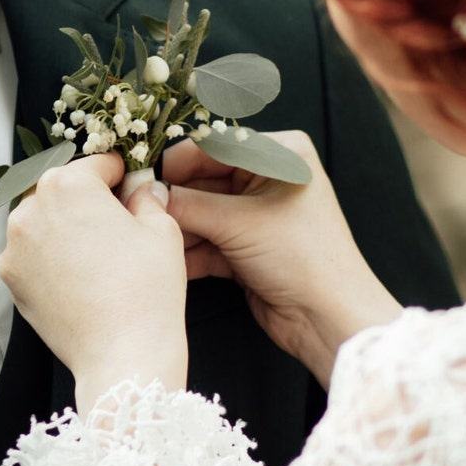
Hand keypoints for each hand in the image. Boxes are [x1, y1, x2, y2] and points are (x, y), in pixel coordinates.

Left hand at [0, 154, 187, 410]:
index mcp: (68, 184)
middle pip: (62, 189)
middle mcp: (31, 207)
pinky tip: (77, 275)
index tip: (131, 189)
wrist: (122, 355)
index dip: (120, 176)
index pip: (96, 164)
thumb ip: (146, 198)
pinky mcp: (11, 277)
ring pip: (42, 219)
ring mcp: (14, 245)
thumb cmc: (147, 289)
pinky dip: (50, 255)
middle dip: (87, 199)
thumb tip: (140, 189)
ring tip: (95, 252)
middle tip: (116, 223)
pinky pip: (31, 252)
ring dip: (64, 225)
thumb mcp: (162, 230)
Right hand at [161, 133, 400, 385]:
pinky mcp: (247, 246)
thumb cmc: (302, 258)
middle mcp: (269, 178)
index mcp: (280, 154)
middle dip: (174, 198)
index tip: (140, 172)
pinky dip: (189, 250)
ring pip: (203, 212)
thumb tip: (144, 191)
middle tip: (136, 207)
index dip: (176, 161)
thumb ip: (188, 205)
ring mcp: (258, 213)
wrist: (329, 319)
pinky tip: (164, 260)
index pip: (215, 146)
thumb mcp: (239, 223)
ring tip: (146, 235)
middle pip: (204, 179)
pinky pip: (208, 239)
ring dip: (178, 227)